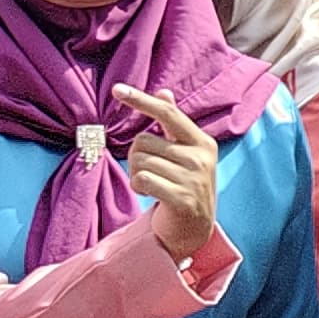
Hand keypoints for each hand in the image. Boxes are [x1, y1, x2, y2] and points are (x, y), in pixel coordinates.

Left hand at [112, 86, 221, 261]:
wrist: (195, 228)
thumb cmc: (184, 185)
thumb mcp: (185, 153)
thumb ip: (174, 124)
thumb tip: (164, 92)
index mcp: (202, 142)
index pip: (167, 114)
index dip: (141, 100)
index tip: (116, 89)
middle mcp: (200, 158)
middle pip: (144, 141)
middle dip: (136, 155)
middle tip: (150, 171)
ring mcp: (193, 179)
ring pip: (140, 162)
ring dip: (136, 174)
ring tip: (152, 184)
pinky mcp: (182, 198)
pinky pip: (142, 180)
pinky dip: (138, 187)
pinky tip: (148, 194)